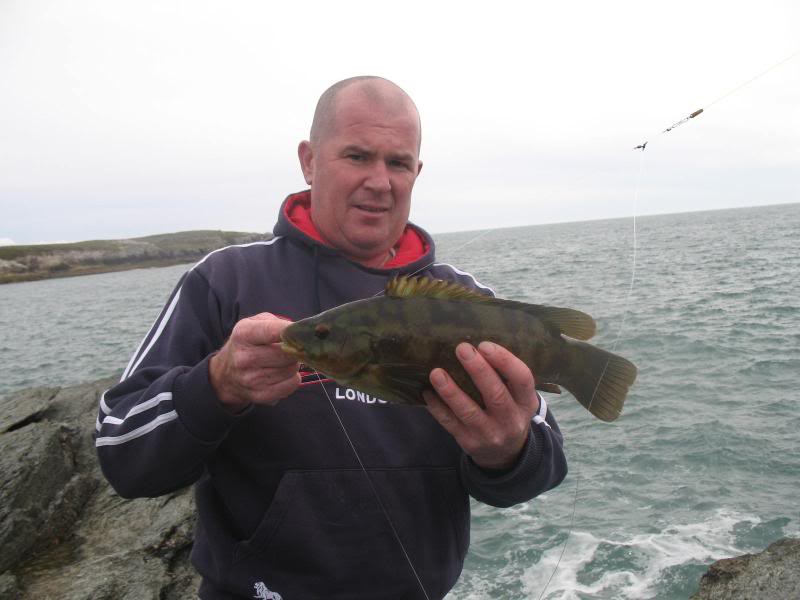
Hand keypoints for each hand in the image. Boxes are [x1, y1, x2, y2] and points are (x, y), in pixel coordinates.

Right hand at [209, 313, 300, 409]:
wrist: (226, 374)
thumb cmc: (248, 344)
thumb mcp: (255, 324)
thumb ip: (277, 322)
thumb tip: (300, 331)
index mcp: (243, 334)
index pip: (273, 331)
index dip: (292, 331)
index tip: (301, 331)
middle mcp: (244, 357)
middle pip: (287, 353)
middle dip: (296, 350)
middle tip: (292, 348)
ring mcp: (251, 379)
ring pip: (292, 369)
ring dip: (294, 364)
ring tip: (282, 361)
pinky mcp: (261, 395)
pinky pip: (292, 384)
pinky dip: (293, 378)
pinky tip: (282, 374)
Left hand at [423, 341, 538, 470]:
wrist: (506, 454)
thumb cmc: (508, 412)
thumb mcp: (518, 398)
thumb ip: (505, 377)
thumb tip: (474, 346)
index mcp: (526, 402)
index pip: (522, 379)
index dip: (505, 361)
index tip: (484, 345)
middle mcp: (511, 420)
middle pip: (496, 394)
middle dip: (478, 370)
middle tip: (462, 348)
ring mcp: (489, 434)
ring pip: (469, 411)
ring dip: (451, 391)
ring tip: (436, 373)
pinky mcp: (469, 442)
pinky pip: (450, 423)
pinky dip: (437, 407)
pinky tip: (427, 392)